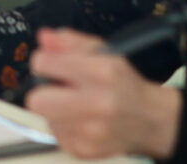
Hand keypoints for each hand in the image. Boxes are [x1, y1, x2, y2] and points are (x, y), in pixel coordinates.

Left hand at [25, 28, 181, 159]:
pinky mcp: (84, 150)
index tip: (50, 64)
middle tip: (56, 88)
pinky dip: (63, 125)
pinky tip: (80, 119)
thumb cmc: (122, 84)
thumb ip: (70, 41)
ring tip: (74, 104)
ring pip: (44, 117)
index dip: (43, 61)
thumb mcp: (102, 52)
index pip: (44, 64)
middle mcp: (97, 104)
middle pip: (37, 100)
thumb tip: (43, 36)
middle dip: (42, 91)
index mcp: (100, 73)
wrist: (149, 120)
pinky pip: (55, 134)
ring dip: (53, 109)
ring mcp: (91, 132)